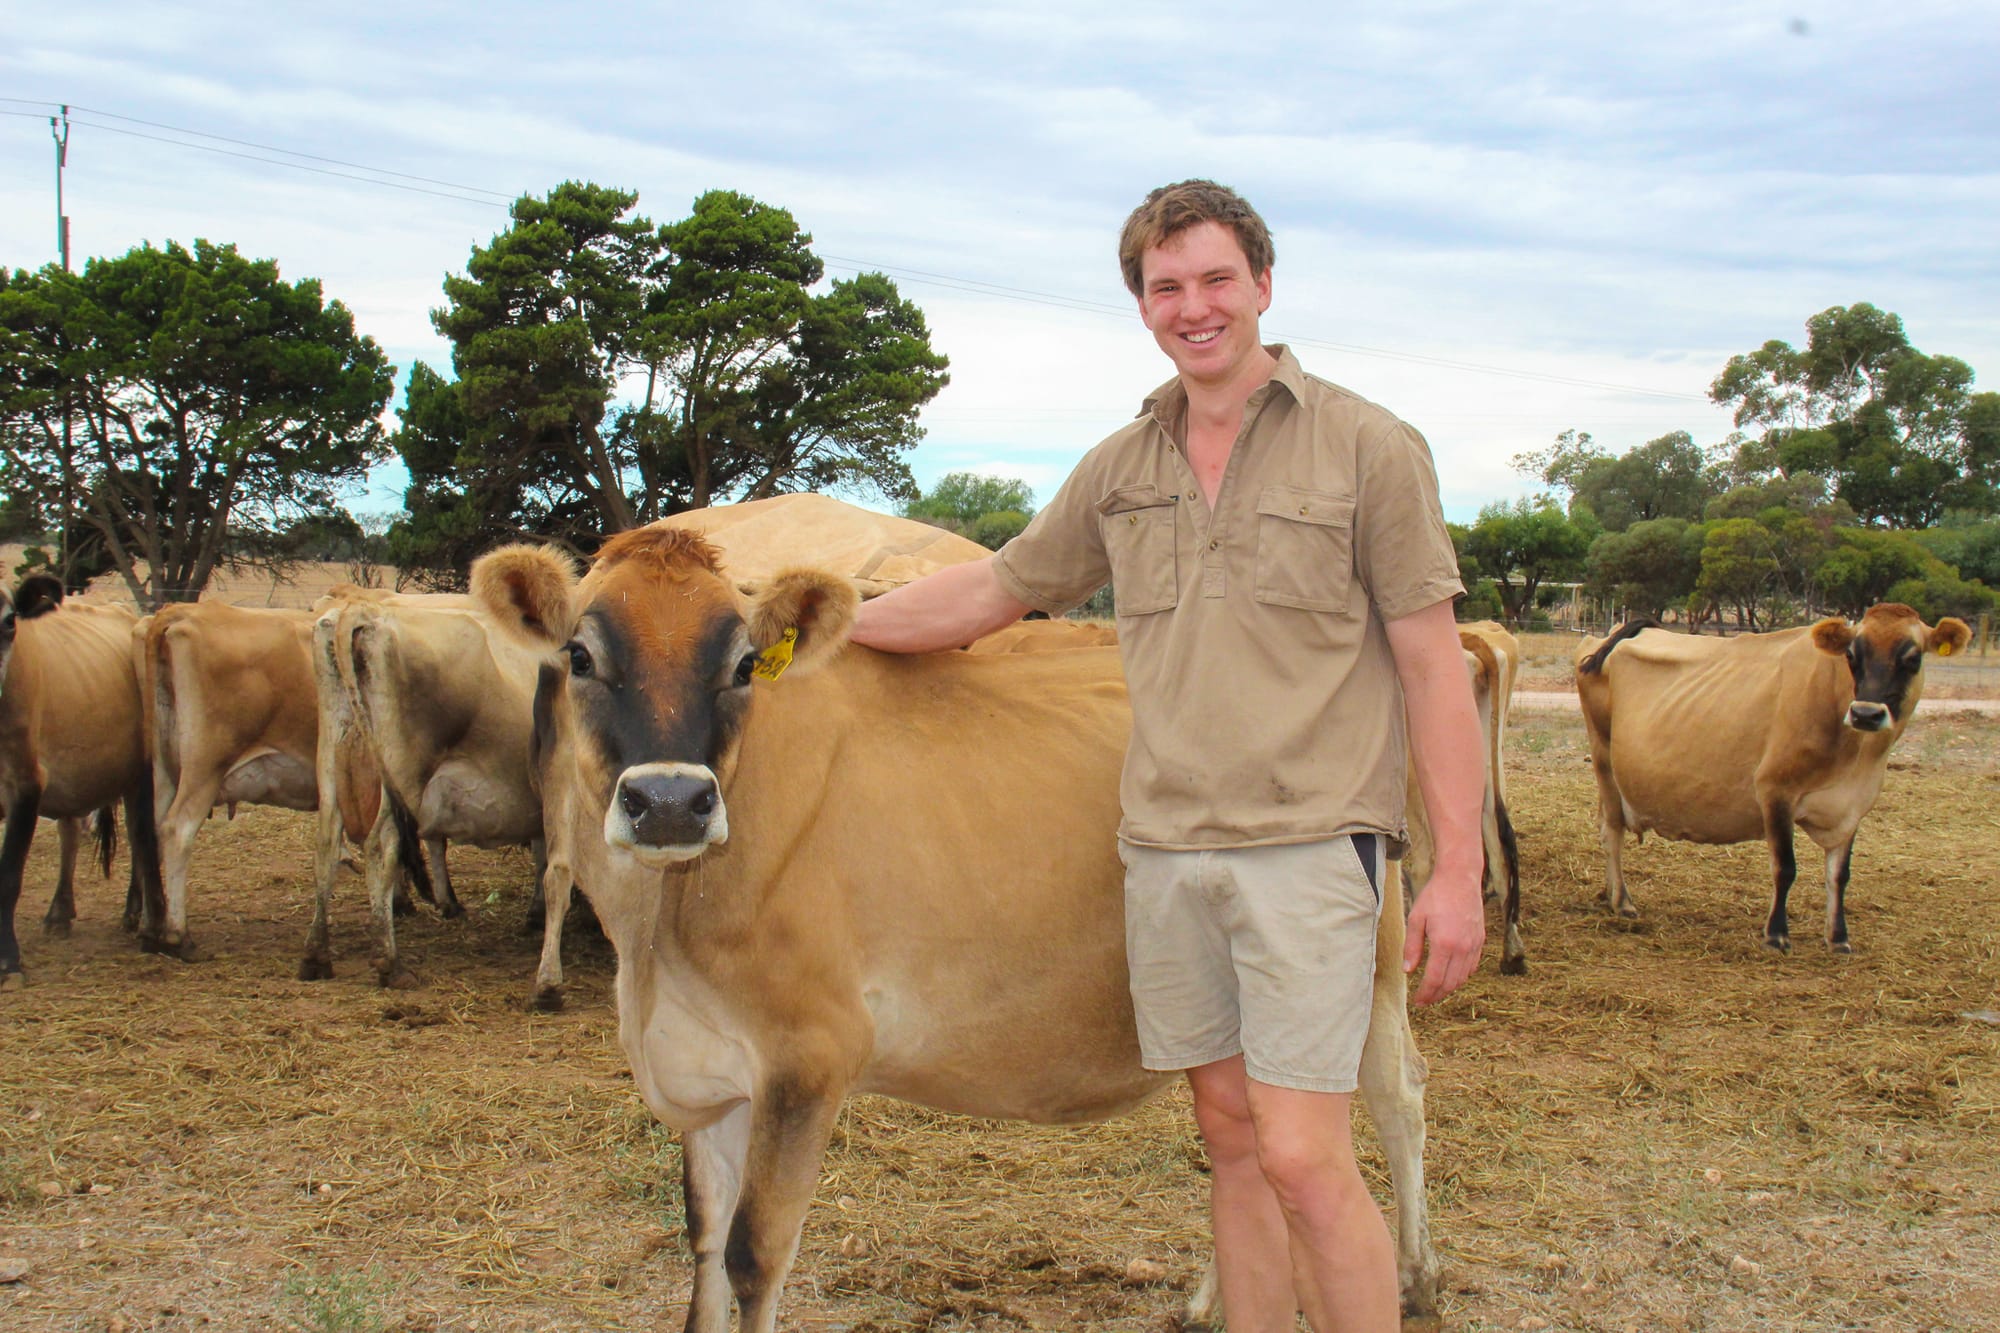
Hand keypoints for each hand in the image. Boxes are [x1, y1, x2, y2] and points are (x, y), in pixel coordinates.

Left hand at [1403, 865, 1484, 1005]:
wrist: (1460, 879)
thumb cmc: (1435, 897)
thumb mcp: (1416, 919)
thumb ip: (1412, 947)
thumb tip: (1408, 970)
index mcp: (1444, 944)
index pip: (1435, 980)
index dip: (1426, 994)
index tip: (1417, 1001)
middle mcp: (1462, 948)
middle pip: (1450, 983)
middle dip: (1437, 995)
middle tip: (1425, 1000)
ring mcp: (1474, 945)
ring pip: (1463, 977)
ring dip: (1449, 988)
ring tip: (1435, 990)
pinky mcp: (1480, 940)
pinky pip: (1472, 966)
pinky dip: (1461, 976)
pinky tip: (1451, 976)